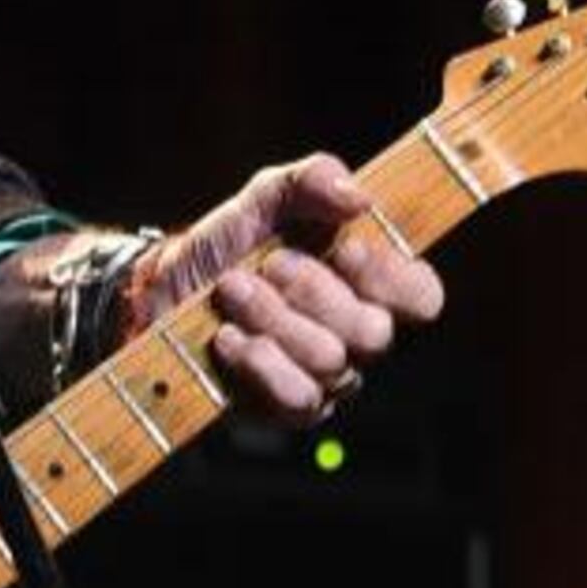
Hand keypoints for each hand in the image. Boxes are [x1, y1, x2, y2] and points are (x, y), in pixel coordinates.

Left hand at [116, 153, 444, 425]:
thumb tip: (358, 197)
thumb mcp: (266, 196)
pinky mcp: (288, 407)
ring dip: (273, 318)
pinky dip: (259, 362)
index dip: (393, 278)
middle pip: (374, 332)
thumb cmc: (229, 244)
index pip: (422, 295)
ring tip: (232, 290)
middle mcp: (356, 335)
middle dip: (314, 292)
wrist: (164, 288)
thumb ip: (313, 179)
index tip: (347, 250)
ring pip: (330, 361)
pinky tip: (227, 337)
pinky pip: (297, 397)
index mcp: (368, 282)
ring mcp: (326, 376)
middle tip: (270, 264)